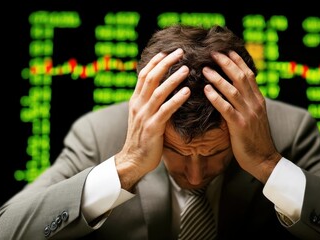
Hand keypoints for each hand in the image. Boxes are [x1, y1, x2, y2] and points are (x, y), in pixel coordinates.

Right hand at [115, 48, 189, 189]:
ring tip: (186, 68)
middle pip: (151, 78)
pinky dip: (176, 100)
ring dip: (173, 78)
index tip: (167, 51)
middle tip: (180, 52)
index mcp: (135, 101)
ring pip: (159, 91)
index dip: (155, 62)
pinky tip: (187, 92)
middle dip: (166, 63)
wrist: (132, 160)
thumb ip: (149, 103)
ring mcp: (145, 116)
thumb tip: (161, 90)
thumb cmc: (142, 139)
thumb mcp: (142, 116)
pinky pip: (166, 110)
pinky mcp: (153, 128)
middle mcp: (138, 105)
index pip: (144, 75)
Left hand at [203, 51, 280, 182]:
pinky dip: (216, 98)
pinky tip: (206, 90)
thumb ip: (246, 102)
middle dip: (226, 63)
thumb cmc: (255, 138)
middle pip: (240, 77)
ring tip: (205, 69)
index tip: (226, 50)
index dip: (237, 61)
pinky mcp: (240, 126)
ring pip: (233, 90)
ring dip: (218, 78)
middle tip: (212, 53)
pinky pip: (226, 108)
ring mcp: (248, 114)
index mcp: (259, 100)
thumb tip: (232, 89)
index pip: (248, 74)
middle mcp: (255, 103)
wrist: (263, 159)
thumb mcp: (254, 116)